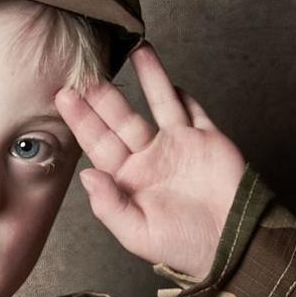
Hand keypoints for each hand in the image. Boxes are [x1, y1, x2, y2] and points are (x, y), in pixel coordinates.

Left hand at [54, 39, 248, 280]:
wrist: (231, 243)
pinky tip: (168, 78)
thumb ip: (109, 205)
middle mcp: (150, 159)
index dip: (81, 120)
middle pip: (122, 119)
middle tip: (86, 69)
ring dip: (148, 77)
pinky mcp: (207, 140)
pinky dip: (182, 94)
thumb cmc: (183, 247)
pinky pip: (192, 111)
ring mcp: (178, 146)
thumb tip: (86, 175)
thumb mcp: (137, 234)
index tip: (64, 95)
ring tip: (134, 50)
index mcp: (129, 181)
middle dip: (104, 96)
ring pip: (158, 103)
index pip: (99, 144)